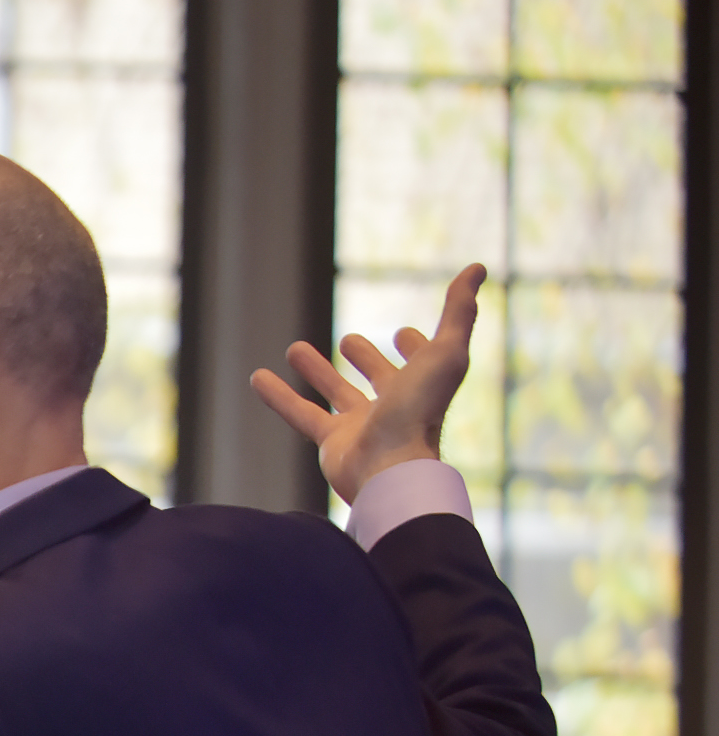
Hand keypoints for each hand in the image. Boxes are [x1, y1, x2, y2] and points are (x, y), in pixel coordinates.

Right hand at [250, 263, 484, 505]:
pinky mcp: (331, 442)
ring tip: (295, 348)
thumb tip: (476, 268)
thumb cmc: (420, 411)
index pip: (422, 360)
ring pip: (336, 394)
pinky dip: (279, 396)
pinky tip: (258, 377)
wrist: (390, 468)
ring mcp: (362, 426)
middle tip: (349, 342)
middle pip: (379, 379)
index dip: (416, 346)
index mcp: (424, 385)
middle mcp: (395, 406)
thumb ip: (459, 310)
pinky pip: (301, 414)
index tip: (402, 334)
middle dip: (367, 360)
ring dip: (318, 372)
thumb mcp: (446, 351)